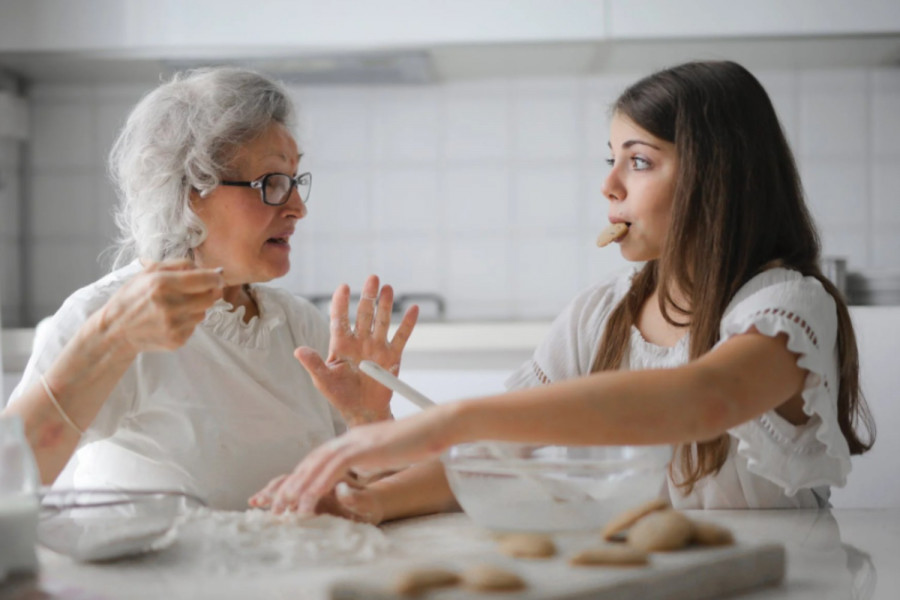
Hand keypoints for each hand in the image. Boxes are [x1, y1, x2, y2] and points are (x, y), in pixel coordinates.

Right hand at [97, 260, 223, 354]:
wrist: (115, 330)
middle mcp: (170, 306)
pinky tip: (171, 319)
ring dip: (197, 307)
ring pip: (204, 312)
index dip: (216, 277)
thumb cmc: (132, 297)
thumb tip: (209, 269)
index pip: (206, 279)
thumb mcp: (148, 272)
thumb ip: (179, 265)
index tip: (217, 277)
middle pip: (210, 297)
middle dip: (209, 291)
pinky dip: (188, 321)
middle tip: (198, 290)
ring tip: (177, 305)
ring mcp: (174, 326)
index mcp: (162, 284)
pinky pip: (195, 326)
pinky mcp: (177, 340)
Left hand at [249, 406, 453, 514]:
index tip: (289, 496)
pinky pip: (333, 467)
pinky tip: (308, 500)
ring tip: (285, 509)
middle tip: (275, 506)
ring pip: (317, 465)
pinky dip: (318, 484)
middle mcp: (350, 438)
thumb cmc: (419, 441)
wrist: (436, 426)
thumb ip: (371, 459)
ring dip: (299, 488)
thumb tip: (363, 471)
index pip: (320, 458)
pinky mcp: (364, 447)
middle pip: (312, 460)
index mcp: (354, 439)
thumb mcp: (388, 452)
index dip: (302, 476)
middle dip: (292, 484)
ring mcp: (356, 441)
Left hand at [295, 275, 417, 425]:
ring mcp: (377, 347)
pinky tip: (413, 309)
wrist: (363, 411)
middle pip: (364, 314)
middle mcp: (360, 341)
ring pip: (381, 321)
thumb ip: (314, 364)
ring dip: (385, 305)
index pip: (340, 319)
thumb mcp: (324, 381)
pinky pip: (401, 337)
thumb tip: (298, 351)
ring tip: (387, 288)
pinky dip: (408, 324)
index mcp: (341, 344)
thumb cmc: (340, 395)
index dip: (341, 303)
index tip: (343, 287)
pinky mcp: (392, 357)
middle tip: (372, 278)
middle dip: (368, 296)